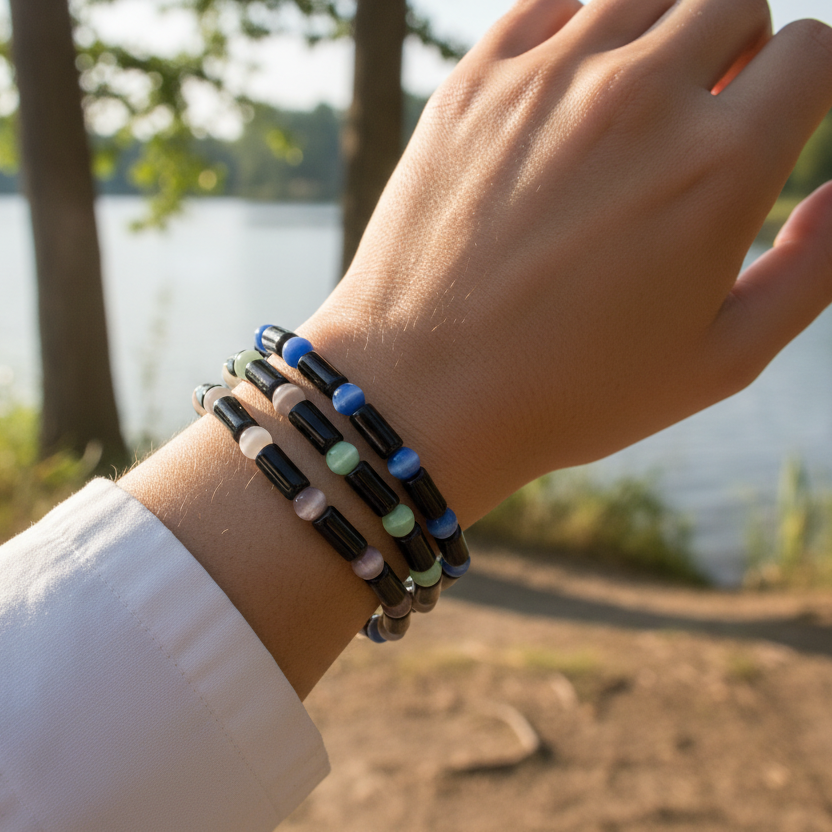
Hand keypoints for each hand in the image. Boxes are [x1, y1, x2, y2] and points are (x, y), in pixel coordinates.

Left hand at [303, 0, 831, 522]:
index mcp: (718, 166)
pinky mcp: (473, 84)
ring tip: (640, 104)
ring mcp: (546, 80)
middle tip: (708, 114)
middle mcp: (638, 98)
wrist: (423, 393)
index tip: (777, 118)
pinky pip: (553, 1)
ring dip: (665, 30)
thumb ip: (815, 269)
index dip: (809, 82)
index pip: (814, 51)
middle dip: (742, 47)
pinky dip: (582, 27)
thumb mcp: (722, 360)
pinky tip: (572, 90)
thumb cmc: (572, 392)